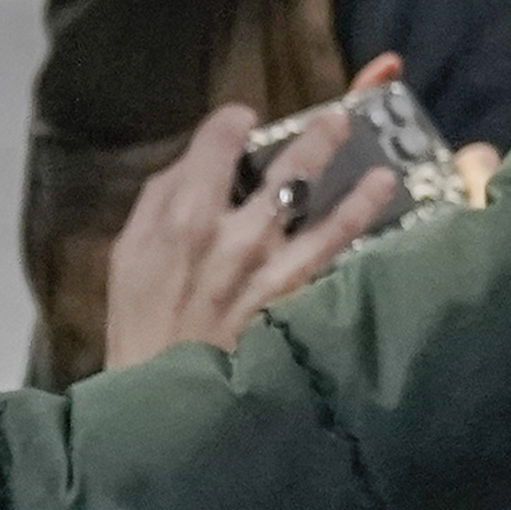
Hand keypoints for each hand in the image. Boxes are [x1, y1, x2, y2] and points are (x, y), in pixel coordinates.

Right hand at [99, 100, 403, 368]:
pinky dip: (358, 215)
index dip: (233, 124)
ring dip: (349, 173)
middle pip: (279, 172)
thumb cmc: (140, 320)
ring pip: (315, 206)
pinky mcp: (290, 294)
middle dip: (314, 138)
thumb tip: (193, 162)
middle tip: (339, 116)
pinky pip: (331, 248)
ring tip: (377, 154)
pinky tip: (382, 190)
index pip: (216, 146)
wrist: (162, 393)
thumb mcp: (128, 252)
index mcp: (182, 217)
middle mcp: (230, 234)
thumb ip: (160, 199)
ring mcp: (266, 265)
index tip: (243, 119)